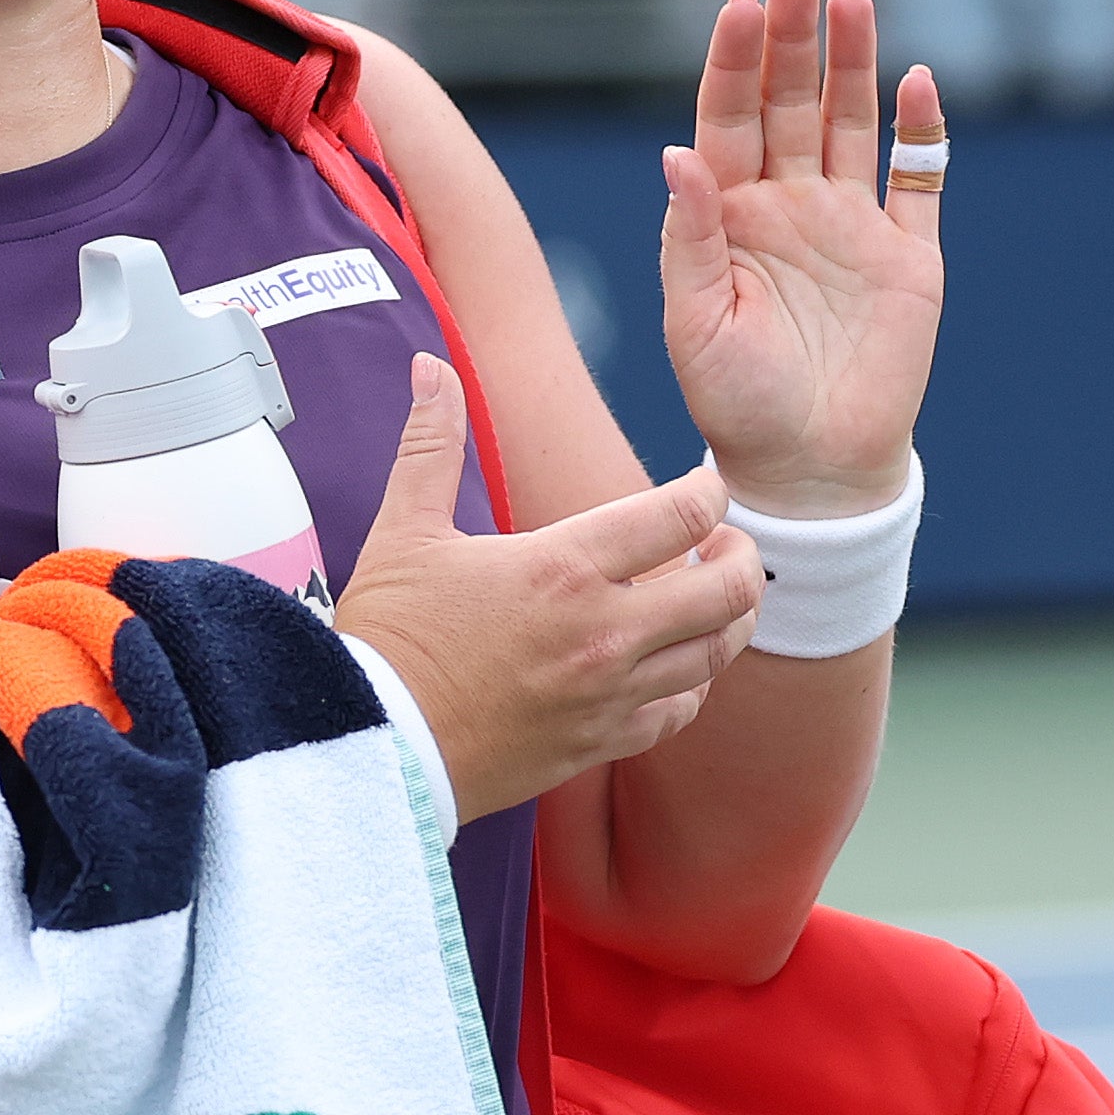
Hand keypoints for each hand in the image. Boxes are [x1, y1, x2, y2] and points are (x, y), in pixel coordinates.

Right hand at [335, 359, 763, 822]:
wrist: (372, 745)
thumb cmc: (388, 637)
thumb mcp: (404, 530)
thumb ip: (432, 443)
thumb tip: (431, 368)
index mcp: (563, 566)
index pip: (681, 514)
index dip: (710, 491)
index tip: (703, 487)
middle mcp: (602, 631)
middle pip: (726, 589)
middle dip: (741, 557)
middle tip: (725, 544)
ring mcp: (607, 693)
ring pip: (715, 654)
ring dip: (728, 619)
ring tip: (714, 598)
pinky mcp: (598, 743)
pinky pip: (679, 712)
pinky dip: (691, 683)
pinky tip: (674, 664)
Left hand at [661, 0, 940, 519]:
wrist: (810, 473)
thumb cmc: (736, 406)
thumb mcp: (694, 325)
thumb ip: (689, 237)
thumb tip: (675, 153)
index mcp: (729, 216)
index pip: (728, 117)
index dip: (734, 60)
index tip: (741, 4)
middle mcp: (789, 206)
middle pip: (790, 100)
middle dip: (794, 36)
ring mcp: (850, 226)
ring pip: (851, 122)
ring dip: (853, 62)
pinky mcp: (908, 256)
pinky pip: (918, 181)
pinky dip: (922, 132)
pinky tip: (916, 81)